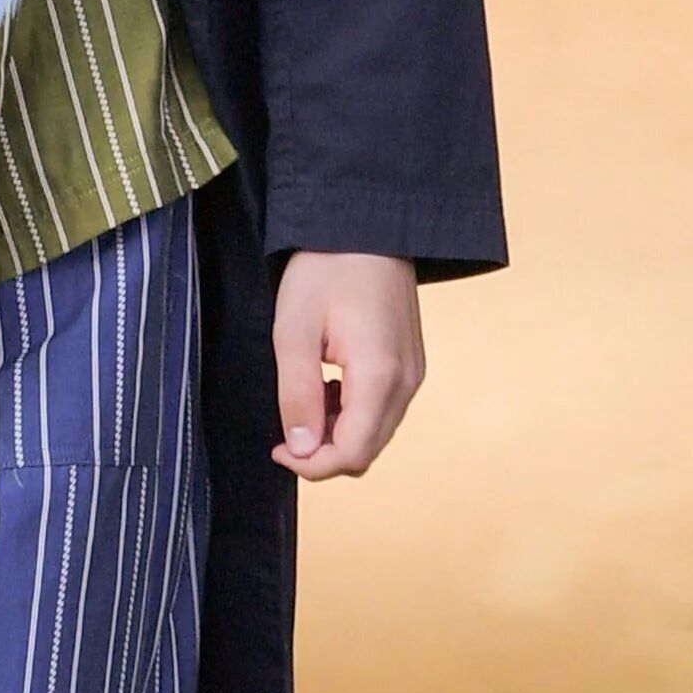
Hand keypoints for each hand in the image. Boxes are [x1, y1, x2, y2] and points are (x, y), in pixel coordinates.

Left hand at [271, 250, 423, 481]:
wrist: (367, 226)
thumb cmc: (327, 268)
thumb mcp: (293, 331)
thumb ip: (297, 395)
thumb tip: (302, 449)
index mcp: (380, 375)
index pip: (352, 453)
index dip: (312, 465)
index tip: (279, 449)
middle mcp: (407, 381)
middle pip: (367, 451)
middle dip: (324, 453)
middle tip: (287, 428)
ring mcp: (414, 373)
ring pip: (375, 433)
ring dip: (338, 432)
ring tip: (307, 396)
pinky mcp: (411, 365)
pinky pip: (383, 410)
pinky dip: (353, 414)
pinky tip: (328, 385)